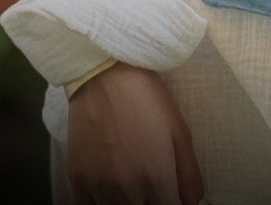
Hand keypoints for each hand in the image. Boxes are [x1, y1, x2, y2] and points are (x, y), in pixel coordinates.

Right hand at [67, 61, 204, 204]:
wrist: (105, 77)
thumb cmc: (149, 99)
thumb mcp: (179, 130)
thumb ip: (189, 172)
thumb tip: (194, 202)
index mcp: (156, 178)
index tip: (173, 196)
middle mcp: (126, 190)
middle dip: (152, 202)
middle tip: (154, 185)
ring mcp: (98, 188)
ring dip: (129, 204)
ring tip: (135, 185)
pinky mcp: (76, 181)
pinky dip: (100, 204)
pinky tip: (109, 191)